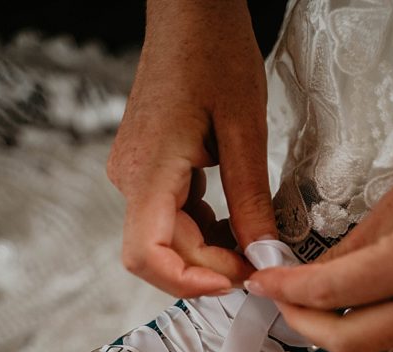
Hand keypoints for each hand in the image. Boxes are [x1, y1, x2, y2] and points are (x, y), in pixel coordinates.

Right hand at [106, 0, 275, 296]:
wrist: (187, 11)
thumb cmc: (212, 51)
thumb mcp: (245, 128)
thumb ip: (250, 198)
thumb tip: (262, 253)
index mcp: (149, 170)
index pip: (146, 254)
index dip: (186, 282)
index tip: (232, 284)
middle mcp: (130, 178)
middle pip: (161, 251)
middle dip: (210, 267)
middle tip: (261, 264)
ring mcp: (133, 174)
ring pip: (165, 237)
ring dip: (208, 250)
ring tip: (255, 242)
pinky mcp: (144, 169)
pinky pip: (168, 215)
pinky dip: (201, 228)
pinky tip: (234, 219)